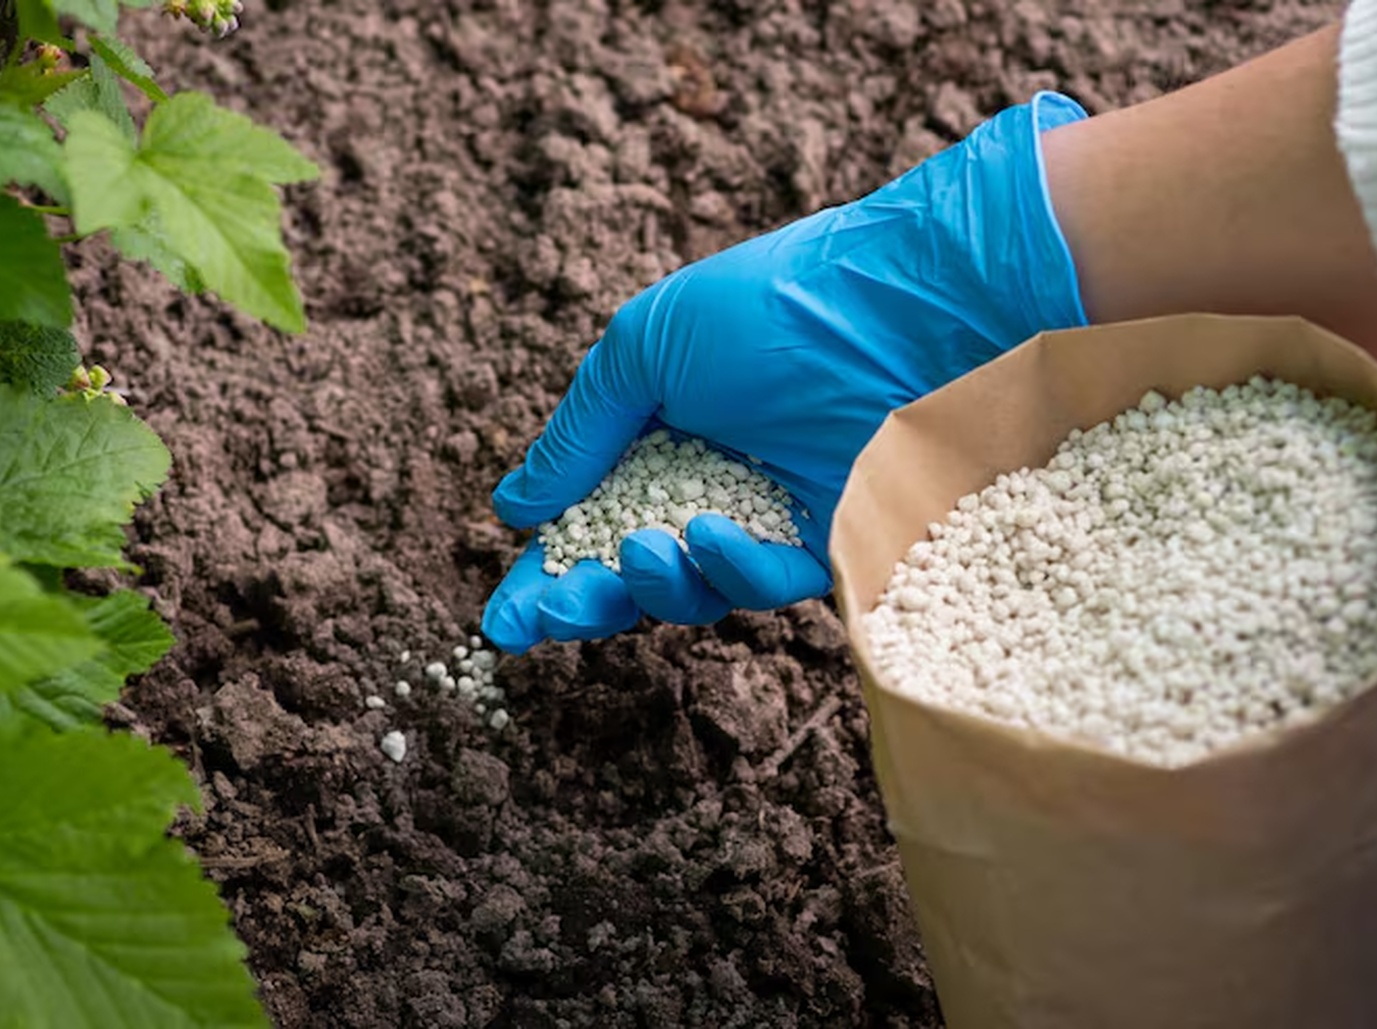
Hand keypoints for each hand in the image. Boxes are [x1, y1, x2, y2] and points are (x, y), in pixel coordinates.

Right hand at [483, 91, 1089, 653]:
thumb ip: (581, 431)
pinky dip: (732, 570)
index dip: (546, 571)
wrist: (901, 306)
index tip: (503, 616)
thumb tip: (515, 506)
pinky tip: (710, 535)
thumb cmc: (770, 307)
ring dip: (654, 585)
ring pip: (694, 592)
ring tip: (642, 551)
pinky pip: (767, 584)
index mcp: (659, 431)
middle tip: (542, 616)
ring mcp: (770, 513)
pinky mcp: (829, 540)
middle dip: (583, 600)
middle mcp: (710, 479)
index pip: (588, 514)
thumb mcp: (646, 347)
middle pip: (633, 569)